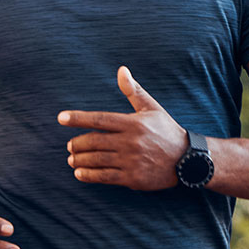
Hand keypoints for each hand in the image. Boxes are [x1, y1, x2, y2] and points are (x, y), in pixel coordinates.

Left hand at [58, 66, 187, 189]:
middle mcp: (130, 141)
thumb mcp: (151, 108)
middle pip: (94, 141)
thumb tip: (121, 70)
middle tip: (70, 145)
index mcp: (133, 123)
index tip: (61, 118)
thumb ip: (133, 90)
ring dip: (79, 159)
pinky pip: (104, 177)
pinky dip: (88, 175)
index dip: (78, 118)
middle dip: (77, 143)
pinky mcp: (132, 178)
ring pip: (96, 160)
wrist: (187, 160)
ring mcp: (131, 160)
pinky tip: (79, 173)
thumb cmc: (166, 131)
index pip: (100, 119)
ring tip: (71, 158)